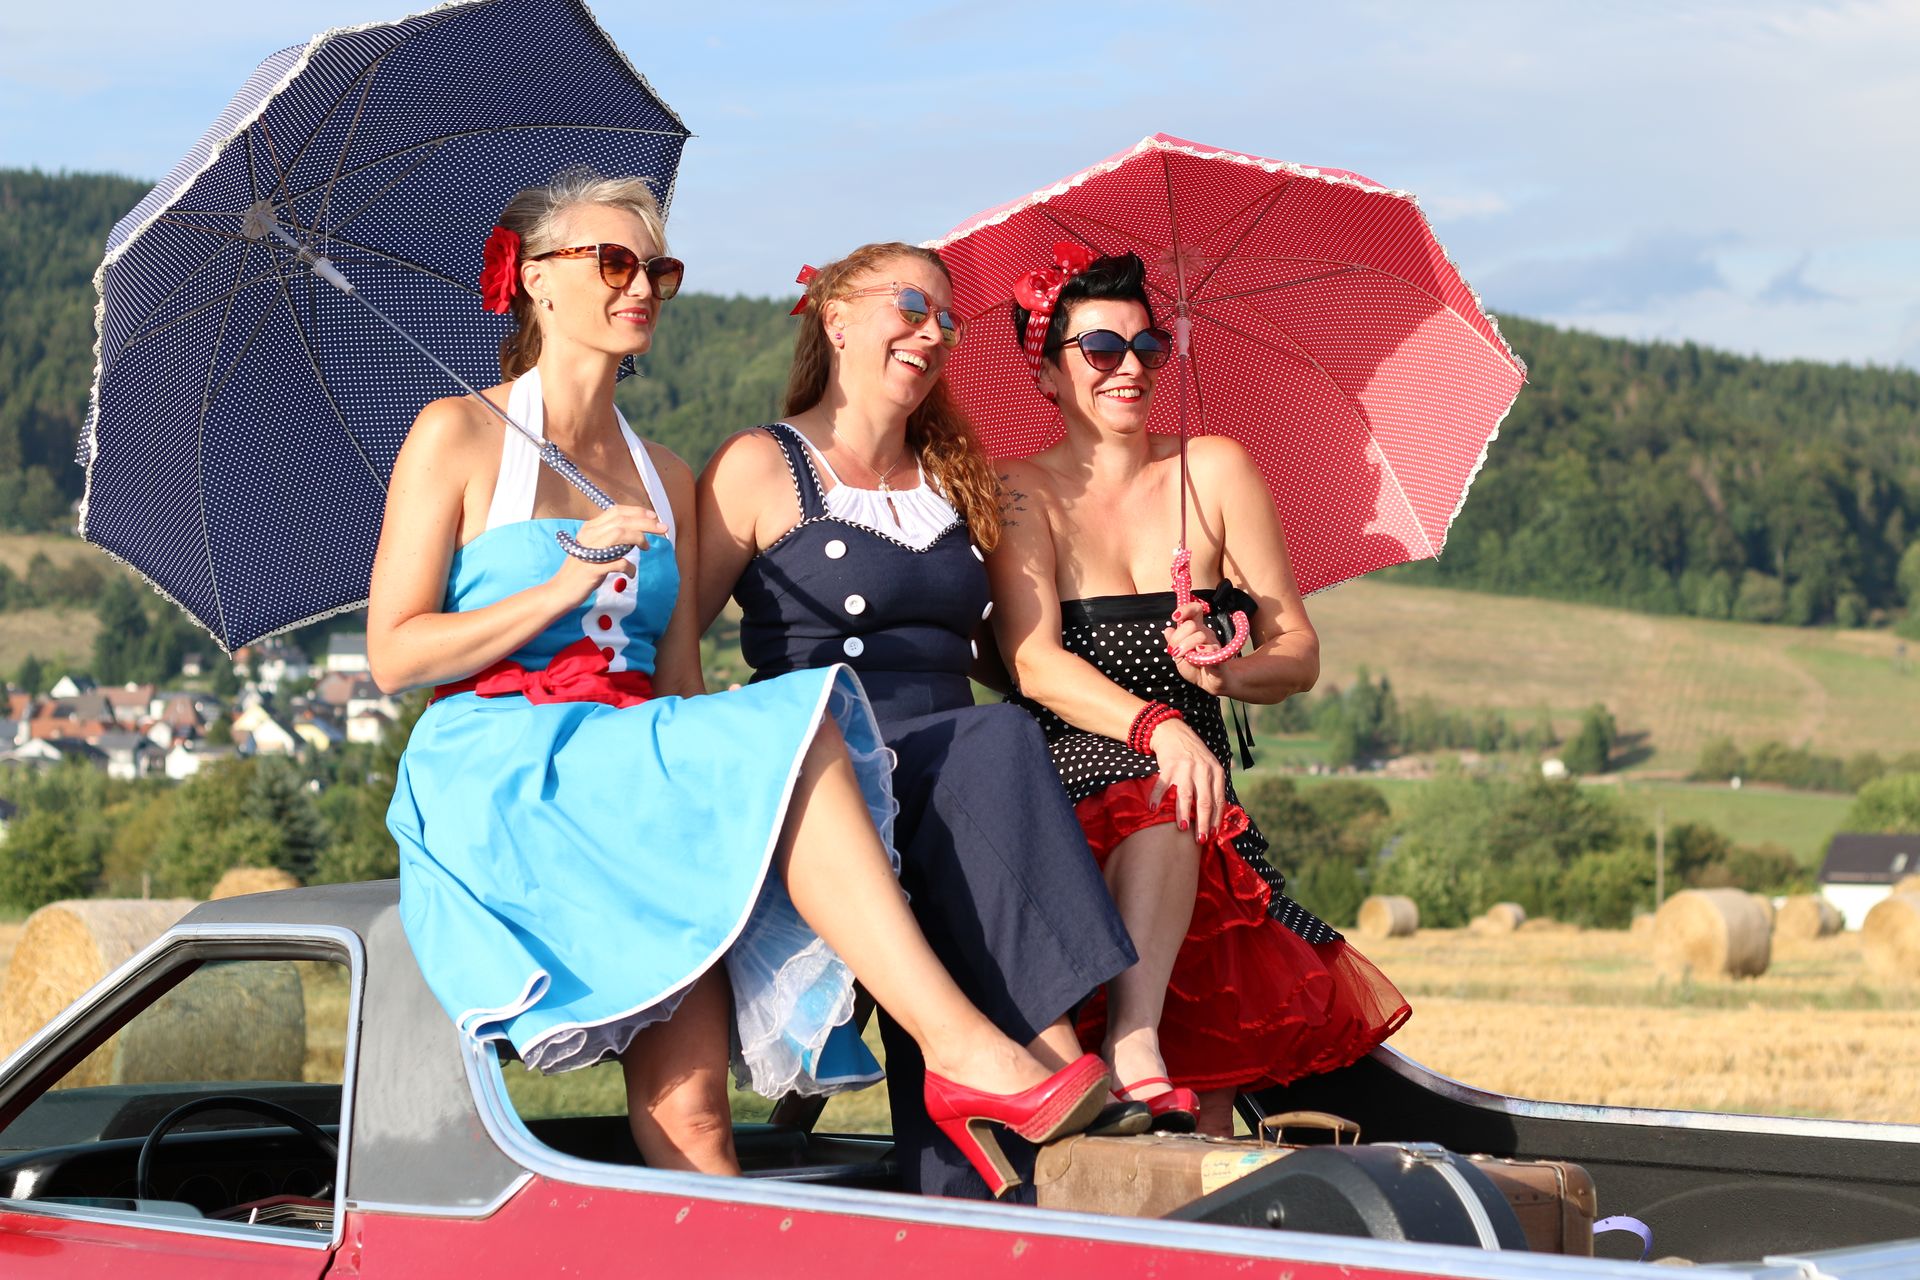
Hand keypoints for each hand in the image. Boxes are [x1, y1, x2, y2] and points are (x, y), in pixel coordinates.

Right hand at [548, 504, 665, 602]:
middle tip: (663, 529)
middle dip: (646, 523)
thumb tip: (637, 535)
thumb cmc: (582, 570)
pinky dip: (629, 566)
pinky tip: (631, 572)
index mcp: (590, 528)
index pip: (616, 511)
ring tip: (647, 547)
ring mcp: (590, 551)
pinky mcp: (592, 569)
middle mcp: (590, 535)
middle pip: (622, 521)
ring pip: (619, 534)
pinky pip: (617, 562)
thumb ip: (612, 540)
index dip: (637, 512)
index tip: (654, 517)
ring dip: (639, 538)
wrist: (561, 590)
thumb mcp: (596, 549)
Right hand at [1147, 718, 1224, 837]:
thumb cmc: (1194, 755)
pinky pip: (1162, 785)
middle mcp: (1202, 770)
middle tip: (1200, 839)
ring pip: (1185, 795)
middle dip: (1202, 822)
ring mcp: (1185, 768)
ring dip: (1183, 813)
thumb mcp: (1210, 766)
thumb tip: (1217, 816)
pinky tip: (1153, 809)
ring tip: (1182, 828)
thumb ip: (1214, 786)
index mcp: (1216, 771)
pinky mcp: (1168, 766)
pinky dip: (1156, 797)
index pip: (1218, 800)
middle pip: (1204, 801)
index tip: (1212, 835)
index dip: (1215, 819)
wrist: (1174, 733)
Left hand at [1163, 601, 1231, 694]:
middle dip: (1178, 637)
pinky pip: (1210, 648)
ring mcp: (1213, 643)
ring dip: (1186, 646)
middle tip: (1175, 651)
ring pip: (1199, 635)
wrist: (1209, 683)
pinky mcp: (1220, 655)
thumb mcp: (1179, 656)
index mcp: (1195, 631)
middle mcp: (1205, 633)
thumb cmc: (1195, 668)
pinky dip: (1201, 653)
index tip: (1175, 617)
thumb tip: (1168, 630)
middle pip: (1191, 624)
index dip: (1185, 609)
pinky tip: (1197, 658)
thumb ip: (1173, 643)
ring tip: (1183, 656)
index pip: (1194, 611)